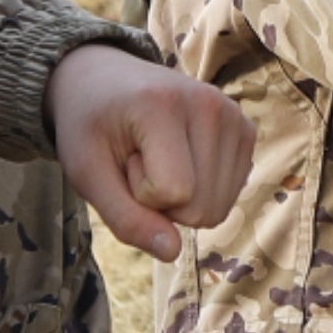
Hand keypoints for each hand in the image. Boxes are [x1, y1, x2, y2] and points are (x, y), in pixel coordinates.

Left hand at [48, 44, 252, 262]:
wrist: (108, 80)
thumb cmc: (91, 127)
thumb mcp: (86, 173)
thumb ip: (124, 217)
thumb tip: (172, 253)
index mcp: (163, 105)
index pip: (172, 194)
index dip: (139, 195)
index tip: (123, 159)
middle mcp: (210, 103)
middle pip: (201, 208)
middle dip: (161, 201)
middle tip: (139, 159)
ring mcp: (234, 115)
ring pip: (218, 208)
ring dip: (182, 198)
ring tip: (157, 157)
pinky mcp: (246, 130)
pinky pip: (229, 195)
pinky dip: (201, 191)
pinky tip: (181, 158)